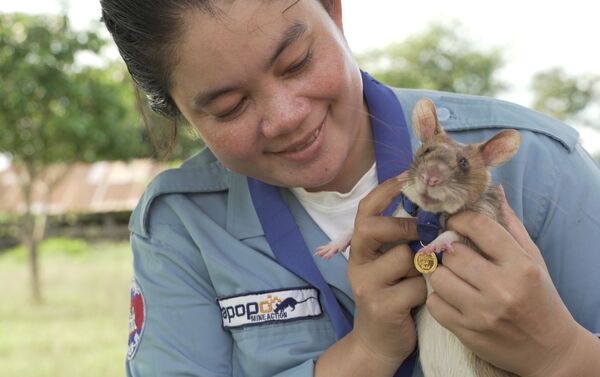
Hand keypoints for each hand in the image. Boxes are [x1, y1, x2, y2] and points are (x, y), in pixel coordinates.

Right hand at [347, 174, 426, 369]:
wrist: (379, 341)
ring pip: (404, 258)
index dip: (384, 191)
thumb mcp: (392, 265)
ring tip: (423, 279)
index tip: (406, 175)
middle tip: (423, 232)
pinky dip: (426, 292)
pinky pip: (415, 287)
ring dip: (423, 267)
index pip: (365, 211)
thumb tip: (435, 210)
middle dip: (404, 226)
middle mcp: (357, 263)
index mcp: (361, 249)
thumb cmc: (394, 295)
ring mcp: (366, 285)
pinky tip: (421, 300)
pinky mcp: (381, 306)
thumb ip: (403, 241)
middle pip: (374, 228)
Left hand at [427, 188, 581, 376]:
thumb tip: (492, 191)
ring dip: (441, 273)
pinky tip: (451, 297)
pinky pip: (434, 304)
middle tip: (454, 253)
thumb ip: (510, 226)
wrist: (549, 351)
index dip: (461, 219)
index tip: (455, 222)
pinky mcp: (467, 333)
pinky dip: (438, 298)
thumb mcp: (532, 259)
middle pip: (453, 253)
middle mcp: (501, 289)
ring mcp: (482, 313)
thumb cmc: (539, 298)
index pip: (480, 227)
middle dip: (450, 250)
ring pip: (438, 277)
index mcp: (520, 266)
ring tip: (453, 275)